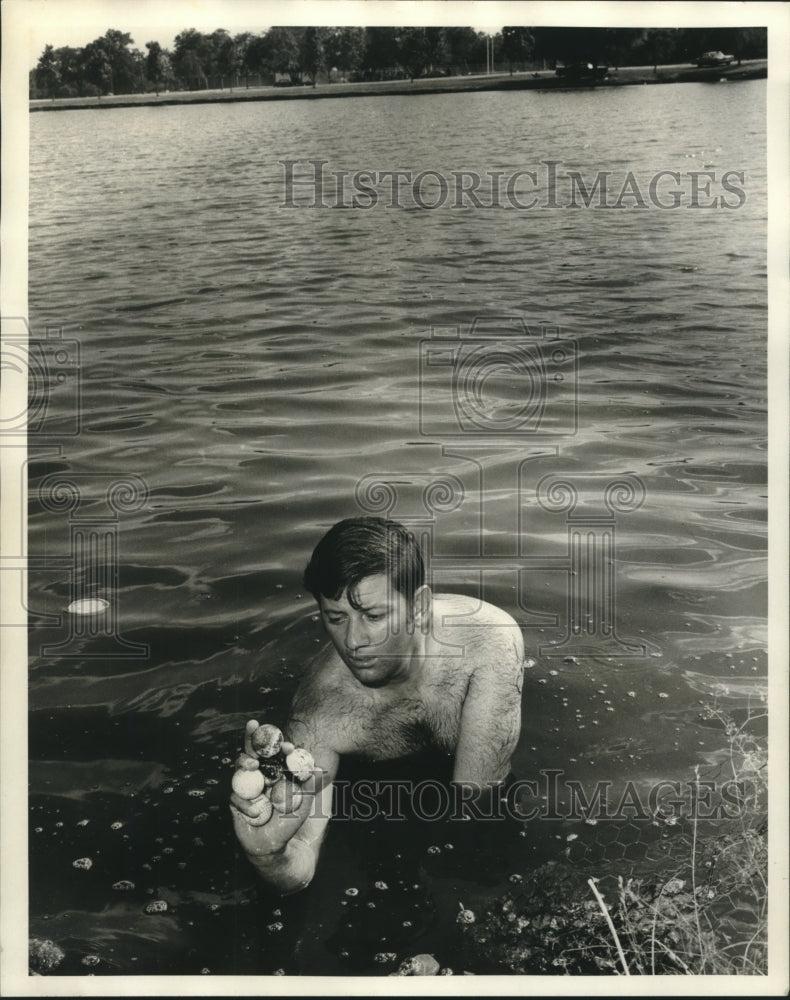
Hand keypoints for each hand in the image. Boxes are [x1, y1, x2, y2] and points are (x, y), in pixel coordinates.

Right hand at [229, 720, 324, 860]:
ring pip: (240, 769)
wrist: (274, 846)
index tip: (287, 744)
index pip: (275, 753)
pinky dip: (245, 804)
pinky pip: (236, 797)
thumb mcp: (304, 804)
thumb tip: (319, 769)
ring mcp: (247, 787)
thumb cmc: (290, 822)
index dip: (279, 745)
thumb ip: (309, 787)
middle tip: (253, 724)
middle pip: (254, 752)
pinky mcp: (236, 802)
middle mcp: (260, 776)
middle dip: (252, 736)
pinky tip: (255, 812)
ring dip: (244, 762)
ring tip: (252, 764)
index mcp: (275, 772)